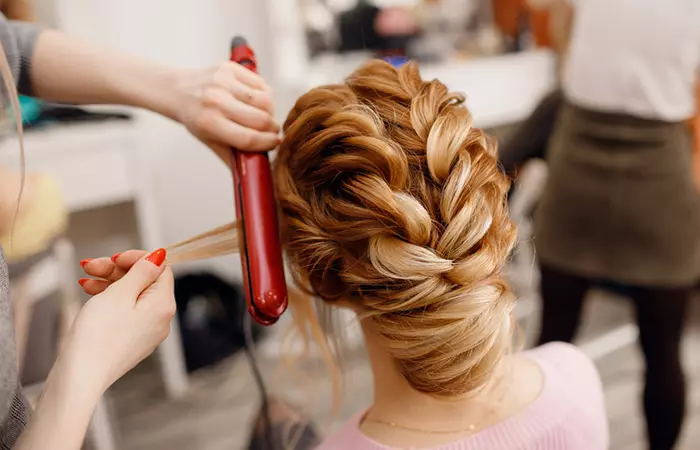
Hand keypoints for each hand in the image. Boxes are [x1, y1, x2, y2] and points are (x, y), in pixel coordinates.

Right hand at [60, 249, 174, 395]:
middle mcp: (160, 319)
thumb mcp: (120, 293)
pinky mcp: (130, 340)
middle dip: (117, 270)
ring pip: (132, 295)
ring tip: (84, 280)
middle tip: (90, 266)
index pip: (161, 269)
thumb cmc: (98, 336)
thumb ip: (142, 272)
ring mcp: (146, 331)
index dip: (138, 258)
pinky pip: (125, 311)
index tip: (114, 258)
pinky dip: (109, 299)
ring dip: (109, 282)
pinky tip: (89, 293)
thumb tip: (161, 256)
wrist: (80, 377)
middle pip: (145, 282)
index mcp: (164, 305)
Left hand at [173, 62, 280, 161]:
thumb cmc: (197, 119)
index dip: (267, 143)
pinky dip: (266, 95)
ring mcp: (224, 82)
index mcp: (209, 123)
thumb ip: (234, 158)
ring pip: (266, 100)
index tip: (275, 143)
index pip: (248, 138)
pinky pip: (262, 84)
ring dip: (270, 111)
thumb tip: (258, 171)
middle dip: (272, 128)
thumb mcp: (210, 142)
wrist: (178, 91)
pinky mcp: (230, 69)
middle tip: (272, 131)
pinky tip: (258, 101)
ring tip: (264, 115)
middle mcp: (216, 101)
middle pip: (261, 119)